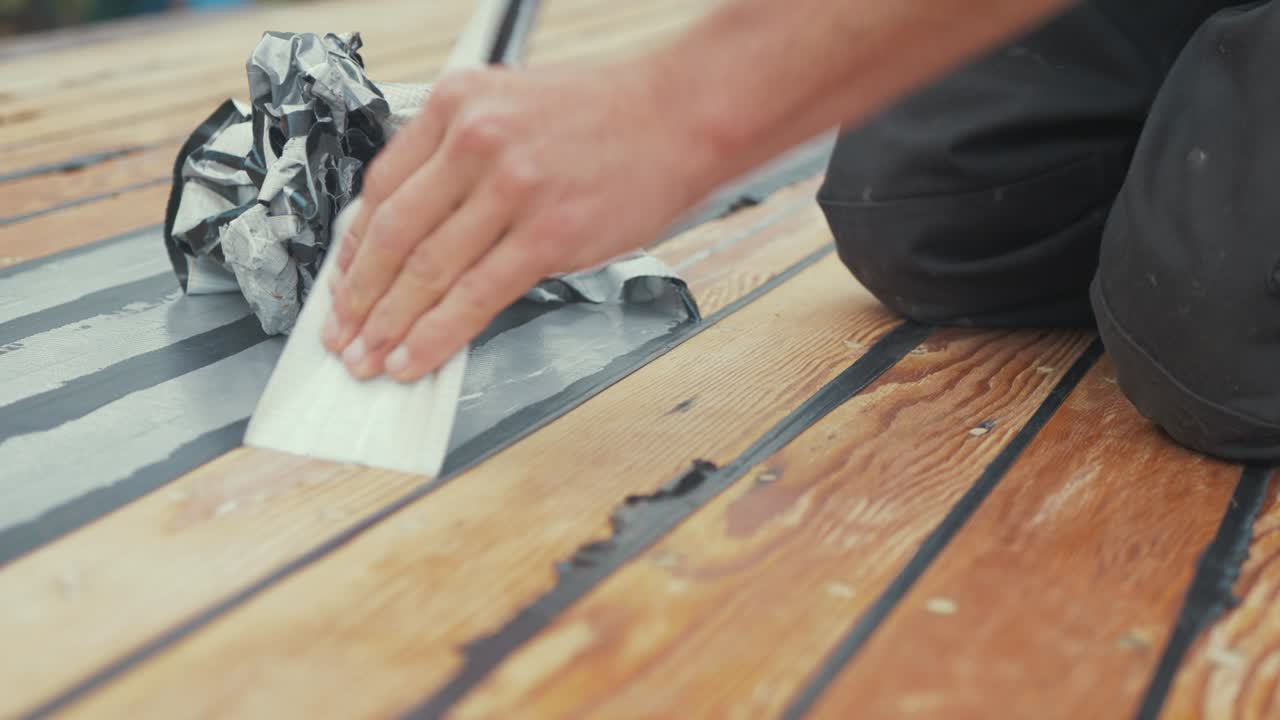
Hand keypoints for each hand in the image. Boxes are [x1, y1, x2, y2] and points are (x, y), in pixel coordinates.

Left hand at [322, 62, 711, 381]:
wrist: (681, 116)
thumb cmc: (606, 115)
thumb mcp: (511, 104)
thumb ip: (458, 155)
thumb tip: (417, 230)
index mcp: (456, 103)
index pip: (382, 186)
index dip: (355, 248)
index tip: (343, 282)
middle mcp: (476, 140)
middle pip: (395, 234)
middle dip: (357, 297)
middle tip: (341, 333)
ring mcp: (512, 189)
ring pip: (428, 271)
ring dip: (388, 325)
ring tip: (367, 357)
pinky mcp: (549, 235)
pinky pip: (476, 297)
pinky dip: (437, 335)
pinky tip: (415, 357)